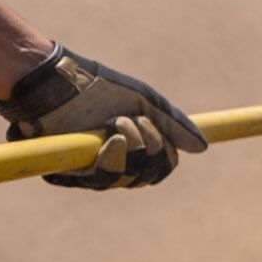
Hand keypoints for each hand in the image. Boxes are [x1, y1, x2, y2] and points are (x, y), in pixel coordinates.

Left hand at [0, 43, 206, 190]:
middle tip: (137, 121)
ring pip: (124, 180)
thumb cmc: (98, 87)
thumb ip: (172, 123)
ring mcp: (89, 169)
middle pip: (144, 177)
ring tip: (117, 121)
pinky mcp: (69, 173)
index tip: (165, 139)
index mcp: (130, 147)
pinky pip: (100, 180)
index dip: (164, 158)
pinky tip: (109, 138)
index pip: (157, 169)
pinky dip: (112, 158)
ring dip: (131, 148)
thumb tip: (202, 147)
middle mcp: (111, 162)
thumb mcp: (144, 100)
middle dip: (149, 149)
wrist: (59, 81)